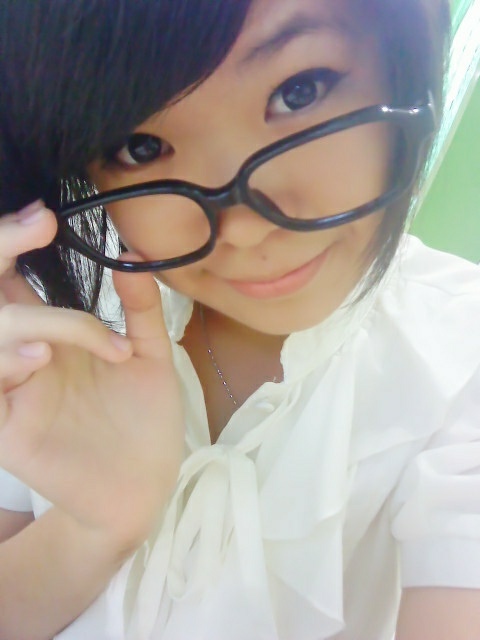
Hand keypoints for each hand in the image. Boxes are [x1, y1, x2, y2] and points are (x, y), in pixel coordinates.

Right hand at [0, 202, 183, 548]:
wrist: (146, 483)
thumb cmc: (145, 418)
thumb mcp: (149, 356)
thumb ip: (139, 308)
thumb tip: (130, 254)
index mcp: (52, 335)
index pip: (13, 281)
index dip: (15, 245)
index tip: (43, 219)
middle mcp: (25, 357)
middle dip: (1, 256)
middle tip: (33, 229)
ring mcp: (14, 393)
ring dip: (14, 323)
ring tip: (49, 338)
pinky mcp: (9, 431)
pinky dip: (7, 367)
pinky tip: (40, 358)